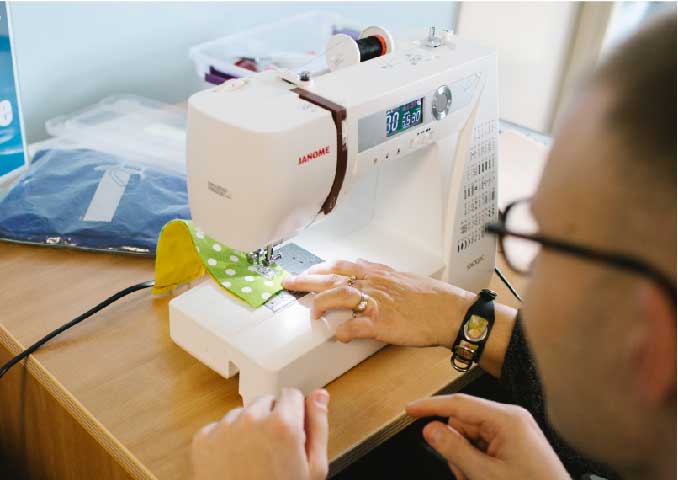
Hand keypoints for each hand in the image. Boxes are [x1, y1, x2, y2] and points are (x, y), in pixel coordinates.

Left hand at [191, 388, 328, 479]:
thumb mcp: (313, 469)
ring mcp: (224, 429)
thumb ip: (318, 426)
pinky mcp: (203, 440)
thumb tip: (319, 396)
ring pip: (242, 413)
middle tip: (273, 451)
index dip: (295, 414)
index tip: (291, 432)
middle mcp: (252, 420)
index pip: (291, 394)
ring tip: (252, 459)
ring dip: (248, 428)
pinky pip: (219, 427)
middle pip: (266, 402)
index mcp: (282, 425)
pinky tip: (234, 462)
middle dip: (271, 419)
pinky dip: (226, 440)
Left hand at [282, 259, 473, 346]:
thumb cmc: (431, 298)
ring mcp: (376, 302)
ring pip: (339, 295)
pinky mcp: (382, 323)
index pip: (341, 265)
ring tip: (311, 313)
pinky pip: (355, 326)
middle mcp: (373, 283)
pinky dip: (343, 331)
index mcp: (377, 273)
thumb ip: (380, 278)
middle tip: (288, 283)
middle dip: (307, 280)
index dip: (319, 268)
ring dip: (321, 303)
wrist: (451, 311)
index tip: (305, 271)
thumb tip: (364, 278)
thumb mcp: (402, 279)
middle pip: (332, 277)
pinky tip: (337, 335)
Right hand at [406, 394, 569, 479]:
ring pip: (470, 438)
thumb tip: (430, 428)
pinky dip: (478, 463)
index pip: (459, 404)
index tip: (409, 409)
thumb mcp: (485, 475)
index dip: (430, 406)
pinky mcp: (515, 442)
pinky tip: (488, 477)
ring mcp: (514, 431)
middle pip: (463, 424)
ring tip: (481, 479)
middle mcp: (511, 419)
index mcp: (507, 419)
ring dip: (468, 461)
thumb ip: (454, 450)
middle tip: (468, 474)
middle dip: (458, 450)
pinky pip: (483, 446)